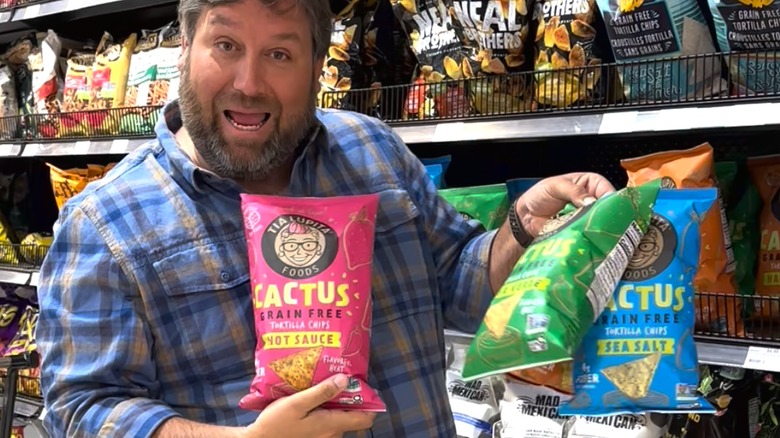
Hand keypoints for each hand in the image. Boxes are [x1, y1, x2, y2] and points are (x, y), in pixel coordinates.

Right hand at [242, 374, 376, 437]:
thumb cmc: (276, 423)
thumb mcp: (297, 403)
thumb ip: (321, 392)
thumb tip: (345, 379)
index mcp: (331, 425)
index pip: (365, 419)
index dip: (371, 403)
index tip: (365, 386)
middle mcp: (332, 434)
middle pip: (353, 416)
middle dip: (349, 397)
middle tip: (341, 377)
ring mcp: (324, 437)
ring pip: (340, 418)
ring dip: (336, 402)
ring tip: (325, 383)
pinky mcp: (315, 437)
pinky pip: (329, 422)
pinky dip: (326, 409)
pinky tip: (314, 397)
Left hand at [515, 173, 614, 236]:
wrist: (525, 215)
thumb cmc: (539, 195)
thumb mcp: (555, 186)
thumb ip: (573, 191)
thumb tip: (591, 201)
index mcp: (590, 184)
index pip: (607, 190)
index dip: (611, 199)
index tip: (611, 210)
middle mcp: (592, 200)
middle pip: (608, 209)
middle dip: (608, 217)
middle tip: (606, 225)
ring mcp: (588, 218)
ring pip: (601, 224)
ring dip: (600, 230)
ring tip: (598, 235)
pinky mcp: (581, 232)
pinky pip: (590, 236)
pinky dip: (591, 239)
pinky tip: (591, 243)